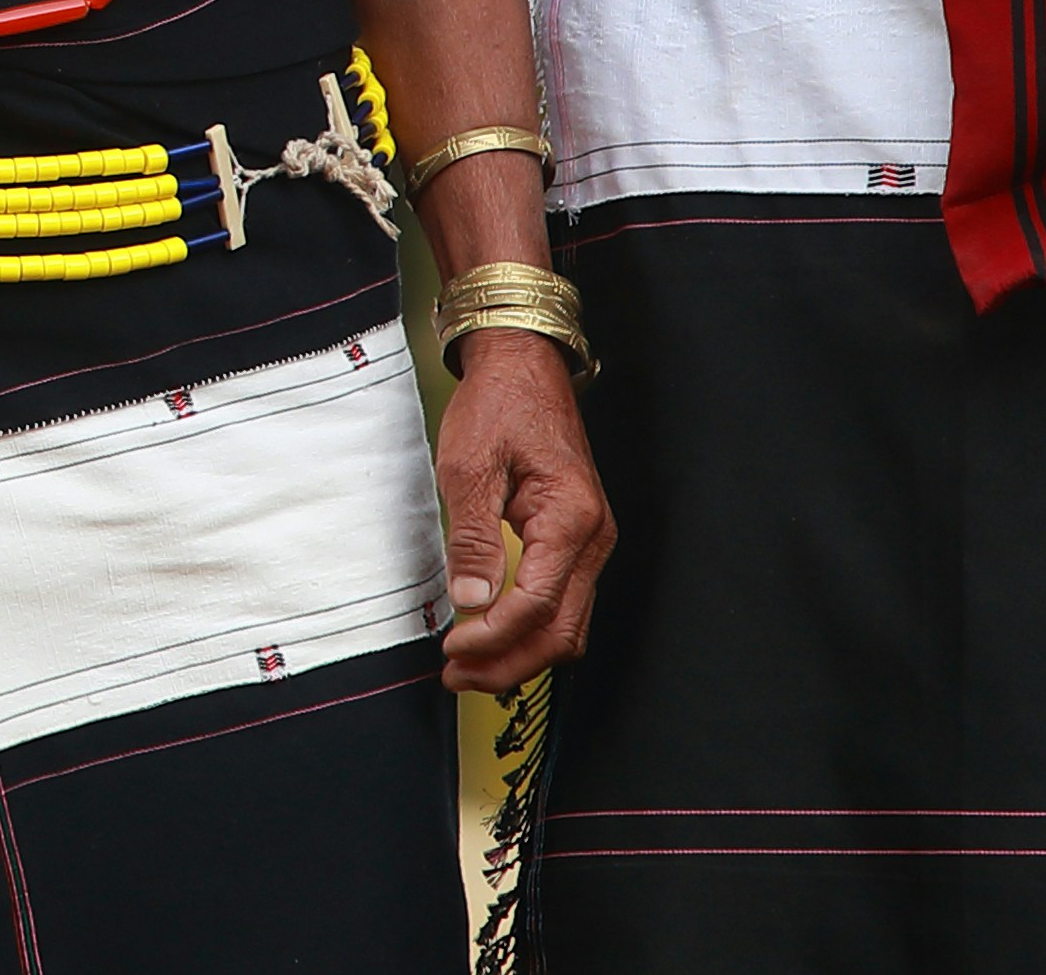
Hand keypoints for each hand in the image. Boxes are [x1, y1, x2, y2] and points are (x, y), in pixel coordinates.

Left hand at [430, 328, 609, 692]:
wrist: (524, 367)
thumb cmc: (498, 407)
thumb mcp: (469, 466)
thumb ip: (471, 537)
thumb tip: (470, 601)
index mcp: (570, 519)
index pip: (536, 604)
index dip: (493, 636)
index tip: (452, 648)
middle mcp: (592, 539)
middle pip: (561, 631)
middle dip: (509, 663)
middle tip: (457, 678)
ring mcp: (590, 543)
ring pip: (567, 625)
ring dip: (520, 653)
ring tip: (470, 668)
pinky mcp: (576, 542)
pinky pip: (563, 603)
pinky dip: (530, 629)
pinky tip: (493, 637)